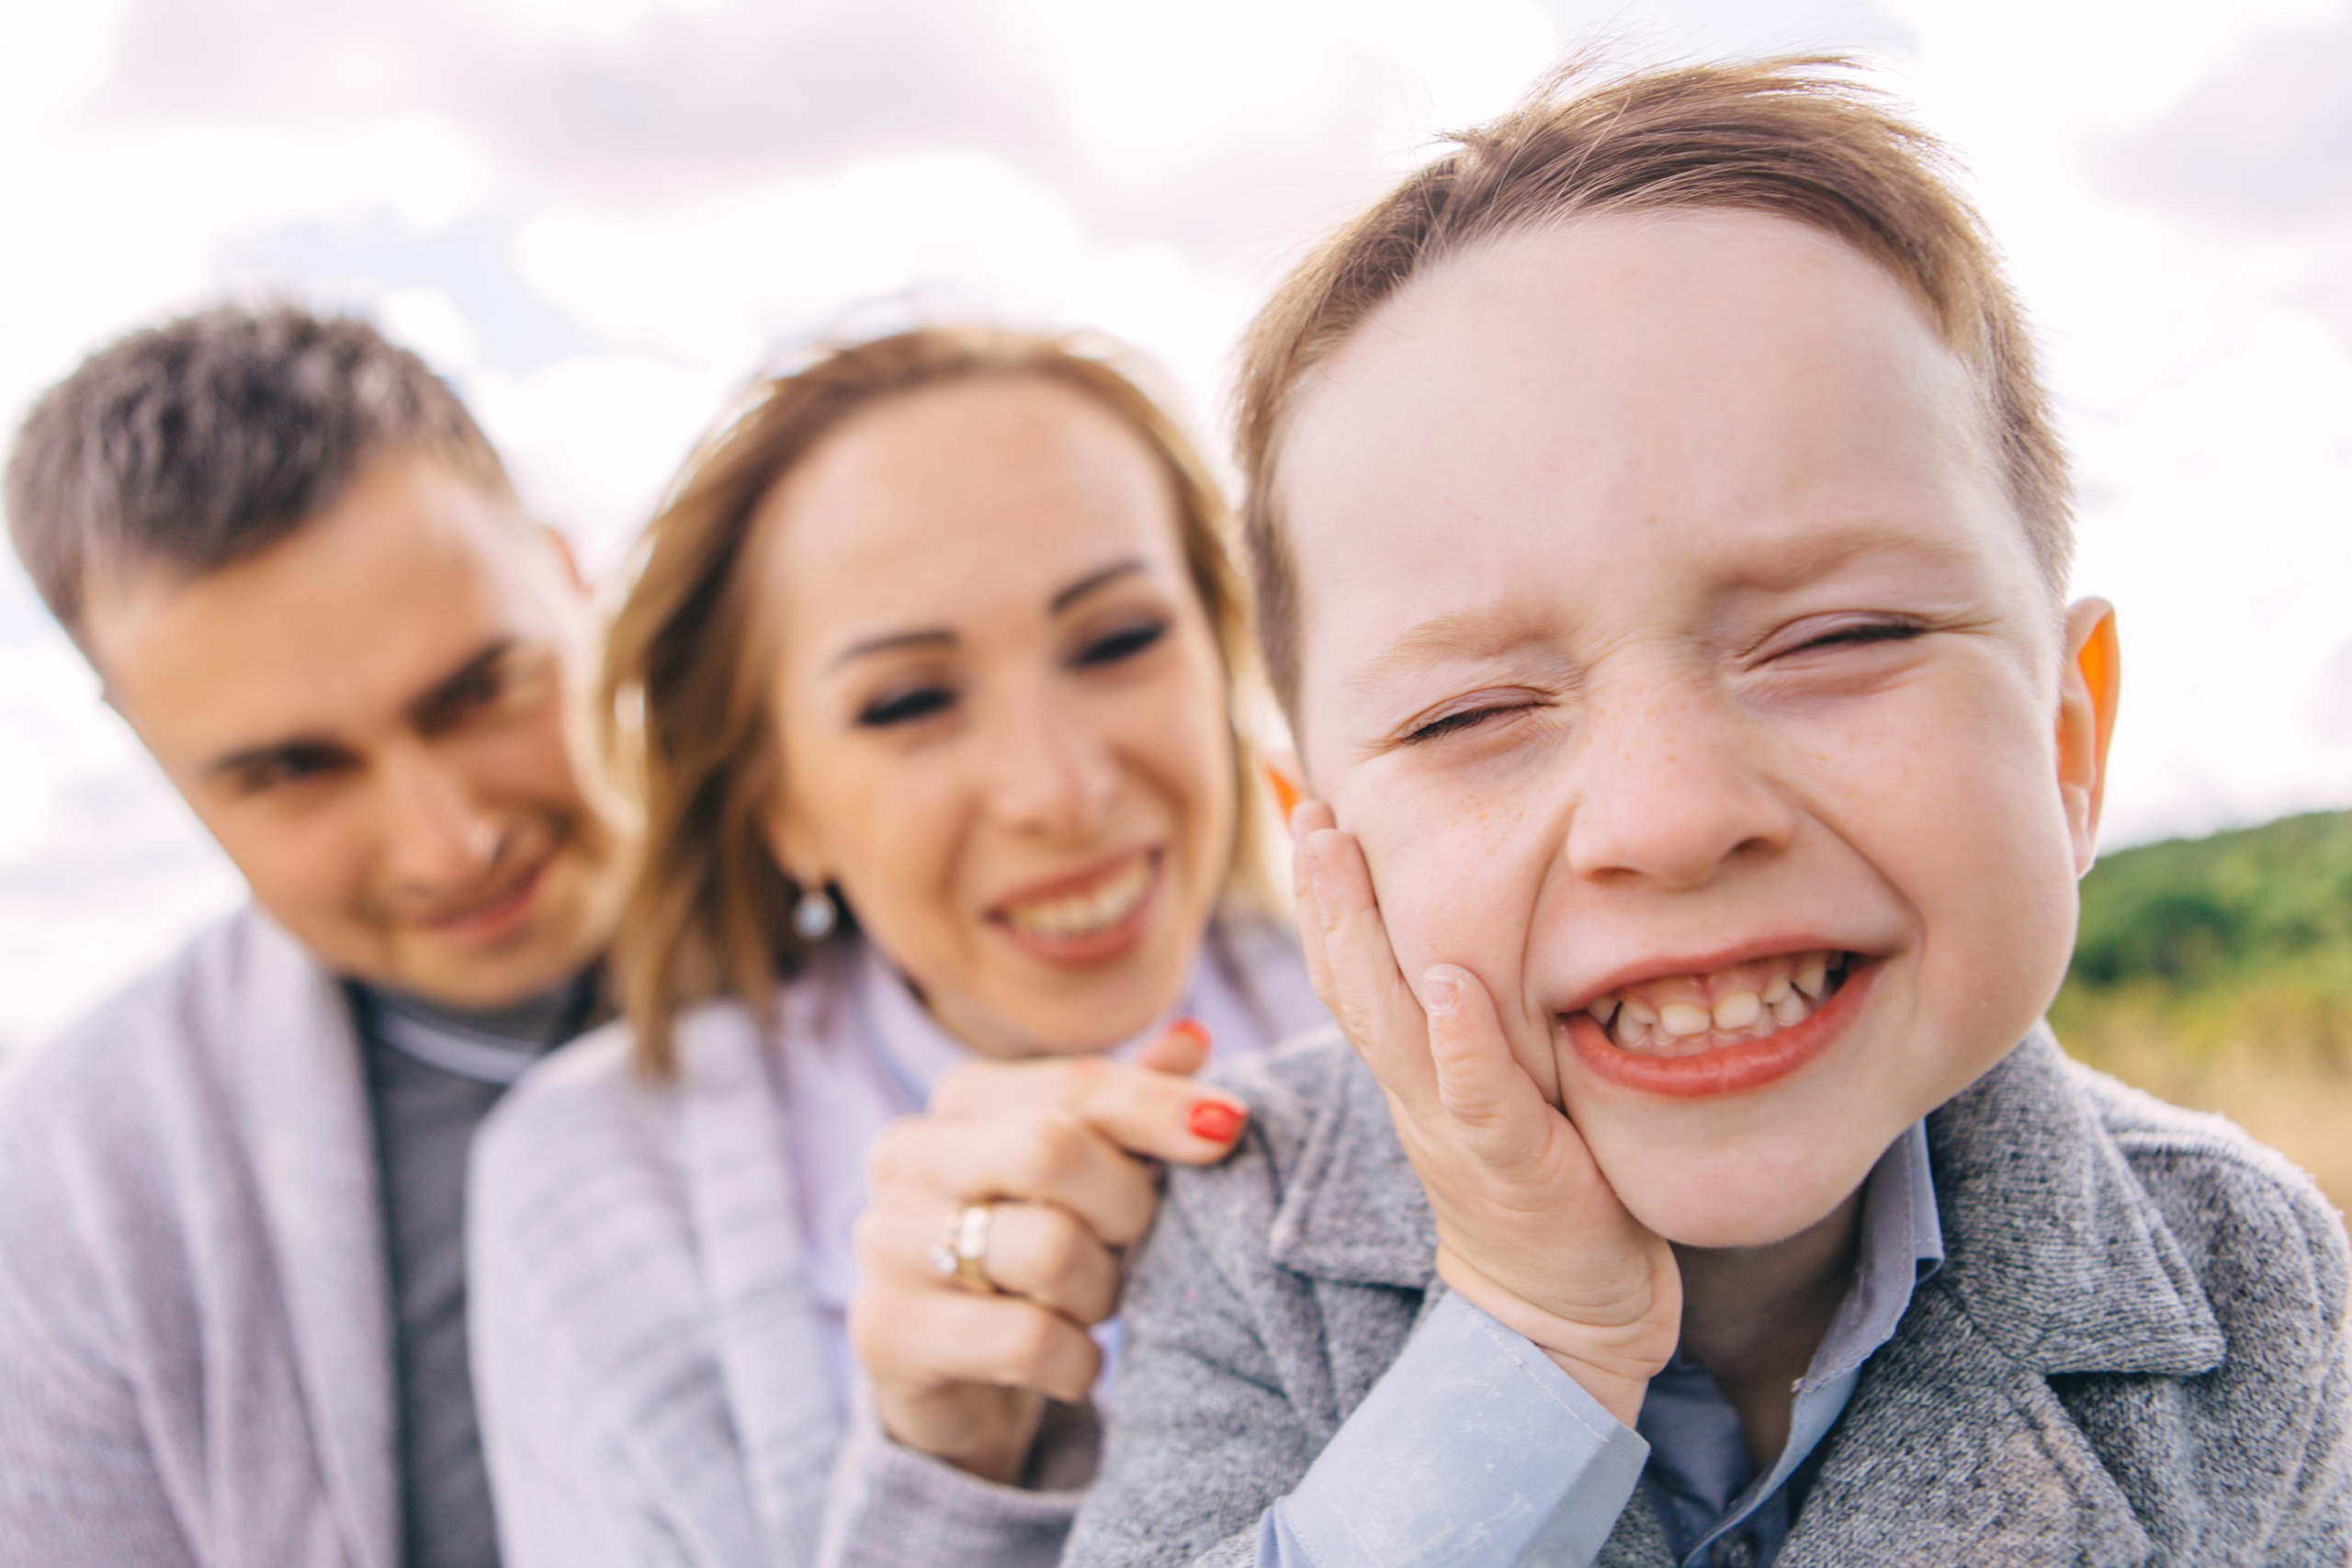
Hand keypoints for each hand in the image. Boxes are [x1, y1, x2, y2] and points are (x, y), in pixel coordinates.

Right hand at [848, 1023, 1251, 1482]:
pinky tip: (1072, 1360)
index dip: (1160, 1106)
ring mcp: (886, 1244)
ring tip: (1091, 1302)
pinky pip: (1029, 1340)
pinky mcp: (888, 1333)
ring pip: (1048, 1249)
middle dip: (1126, 1205)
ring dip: (1102, 1291)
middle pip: (1051, 1146)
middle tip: (1136, 1244)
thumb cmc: (1037, 1253)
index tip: (1230, 1129)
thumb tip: (1194, 1037)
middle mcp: (908, 1155)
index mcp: (962, 1100)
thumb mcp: (1091, 1176)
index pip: (1076, 1083)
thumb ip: (1131, 1108)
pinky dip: (1079, 1360)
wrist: (956, 1381)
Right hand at [1291, 801, 1679, 1425]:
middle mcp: (1415, 1089)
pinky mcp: (1513, 1169)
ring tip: (1332, 847)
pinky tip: (1448, 983)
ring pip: (1386, 1021)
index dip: (1323, 885)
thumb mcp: (1495, 1087)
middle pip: (1346, 978)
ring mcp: (1454, 1129)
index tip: (1305, 795)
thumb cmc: (1541, 1187)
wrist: (1561, 1322)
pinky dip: (1458, 1041)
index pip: (1352, 963)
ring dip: (1355, 931)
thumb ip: (1476, 1017)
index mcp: (1412, 1066)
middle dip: (1320, 887)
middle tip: (1302, 799)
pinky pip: (1477, 1099)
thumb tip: (1473, 921)